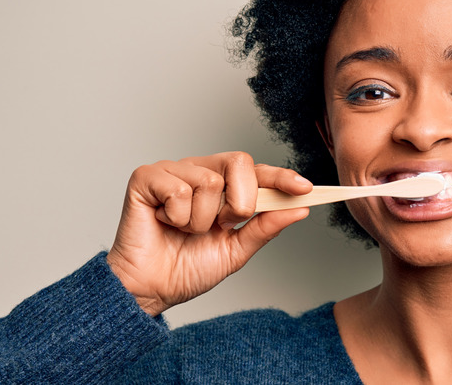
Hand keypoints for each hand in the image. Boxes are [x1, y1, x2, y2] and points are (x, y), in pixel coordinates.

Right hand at [105, 151, 310, 316]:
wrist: (151, 289)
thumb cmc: (187, 268)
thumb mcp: (236, 251)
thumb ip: (266, 227)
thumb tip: (300, 208)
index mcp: (223, 187)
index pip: (258, 171)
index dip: (282, 177)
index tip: (305, 188)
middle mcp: (200, 171)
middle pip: (239, 161)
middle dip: (240, 201)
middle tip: (222, 225)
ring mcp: (173, 171)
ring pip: (209, 182)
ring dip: (202, 220)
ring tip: (185, 229)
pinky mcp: (146, 177)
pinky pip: (178, 189)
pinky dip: (177, 217)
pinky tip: (165, 223)